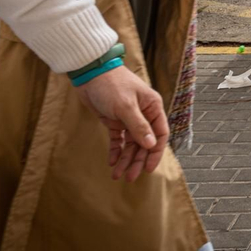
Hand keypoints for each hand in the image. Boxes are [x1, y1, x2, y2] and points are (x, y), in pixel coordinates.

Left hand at [76, 65, 167, 181]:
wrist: (90, 73)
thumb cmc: (111, 84)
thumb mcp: (126, 106)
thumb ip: (139, 127)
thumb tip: (151, 145)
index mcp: (152, 107)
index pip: (160, 134)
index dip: (155, 153)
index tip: (148, 169)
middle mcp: (143, 114)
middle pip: (144, 143)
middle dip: (137, 161)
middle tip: (129, 177)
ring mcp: (128, 118)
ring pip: (130, 144)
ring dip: (125, 159)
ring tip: (117, 175)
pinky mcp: (114, 120)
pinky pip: (118, 140)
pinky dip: (116, 151)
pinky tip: (112, 162)